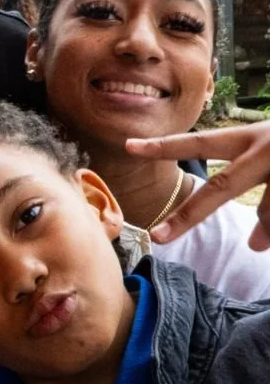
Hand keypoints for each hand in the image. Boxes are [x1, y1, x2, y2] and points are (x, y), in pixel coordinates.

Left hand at [127, 122, 269, 249]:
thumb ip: (261, 183)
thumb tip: (253, 246)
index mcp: (252, 137)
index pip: (201, 143)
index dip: (164, 146)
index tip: (128, 146)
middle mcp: (265, 149)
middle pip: (220, 187)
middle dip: (187, 216)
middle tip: (156, 237)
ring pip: (266, 212)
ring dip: (266, 227)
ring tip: (258, 243)